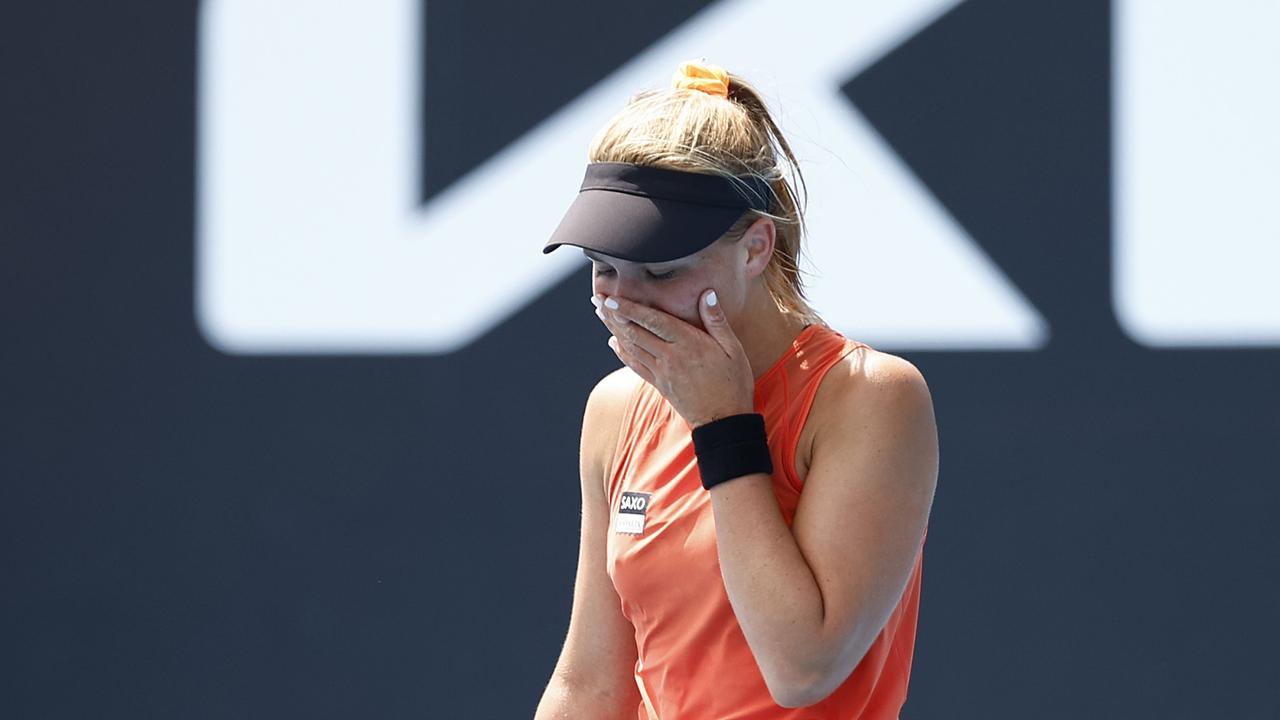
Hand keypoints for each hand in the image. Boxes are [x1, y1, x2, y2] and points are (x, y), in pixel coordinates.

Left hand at [593, 290, 754, 428]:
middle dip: (614, 315)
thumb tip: (706, 294)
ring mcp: (662, 373)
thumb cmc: (733, 383)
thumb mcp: (732, 349)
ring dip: (613, 329)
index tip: (611, 298)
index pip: (653, 321)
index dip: (630, 308)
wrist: (724, 422)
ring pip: (631, 347)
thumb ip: (716, 320)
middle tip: (597, 300)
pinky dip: (622, 353)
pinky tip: (613, 343)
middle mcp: (670, 357)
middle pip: (635, 332)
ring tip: (601, 314)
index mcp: (688, 344)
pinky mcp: (659, 385)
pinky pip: (635, 366)